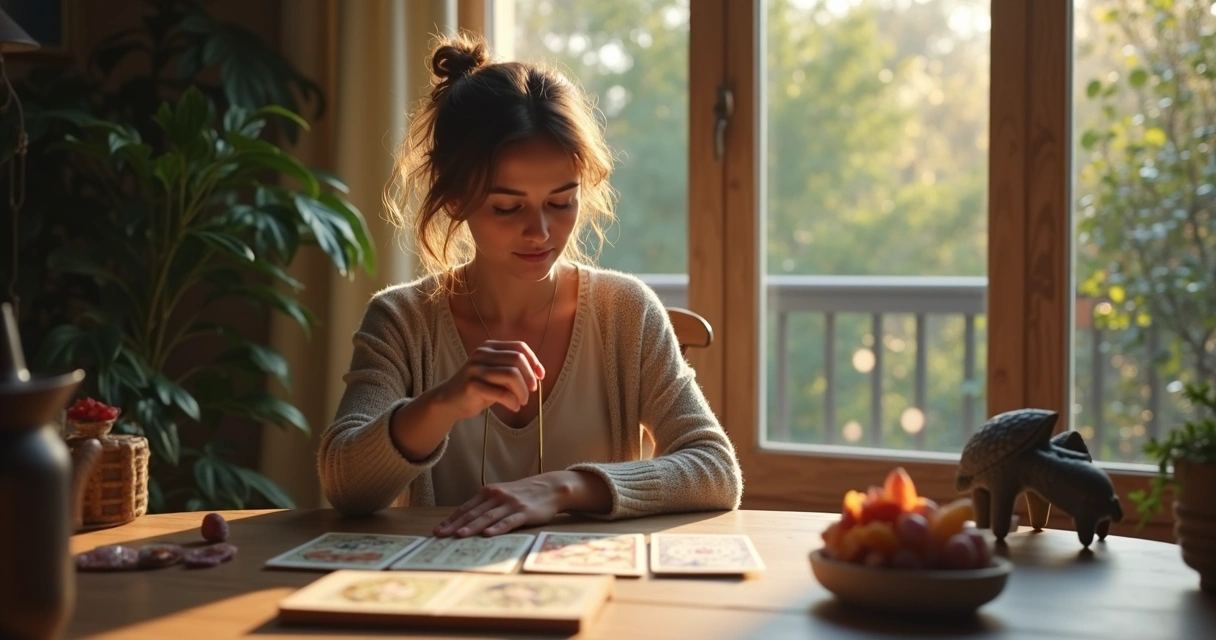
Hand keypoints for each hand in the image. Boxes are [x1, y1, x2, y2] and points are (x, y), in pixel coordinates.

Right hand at [434, 340, 544, 419]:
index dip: (534, 361)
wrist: (449, 400)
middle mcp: (482, 354)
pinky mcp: (472, 385)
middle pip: (518, 360)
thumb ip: (513, 369)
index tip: (541, 376)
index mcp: (490, 346)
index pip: (520, 347)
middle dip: (529, 378)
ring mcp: (475, 368)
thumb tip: (538, 373)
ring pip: (512, 375)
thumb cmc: (479, 387)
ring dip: (522, 392)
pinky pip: (501, 393)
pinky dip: (512, 402)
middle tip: (530, 392)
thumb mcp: (496, 373)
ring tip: (521, 401)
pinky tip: (513, 407)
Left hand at [434, 474, 566, 537]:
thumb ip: (486, 505)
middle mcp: (497, 496)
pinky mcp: (524, 512)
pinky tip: (488, 534)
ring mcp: (510, 504)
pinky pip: (508, 521)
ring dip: (472, 527)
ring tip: (459, 536)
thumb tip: (466, 521)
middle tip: (441, 535)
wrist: (550, 487)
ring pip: (487, 517)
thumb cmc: (523, 494)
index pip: (465, 508)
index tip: (437, 530)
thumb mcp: (502, 495)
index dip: (451, 519)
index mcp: (489, 492)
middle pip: (472, 513)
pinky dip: (497, 528)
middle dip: (455, 525)